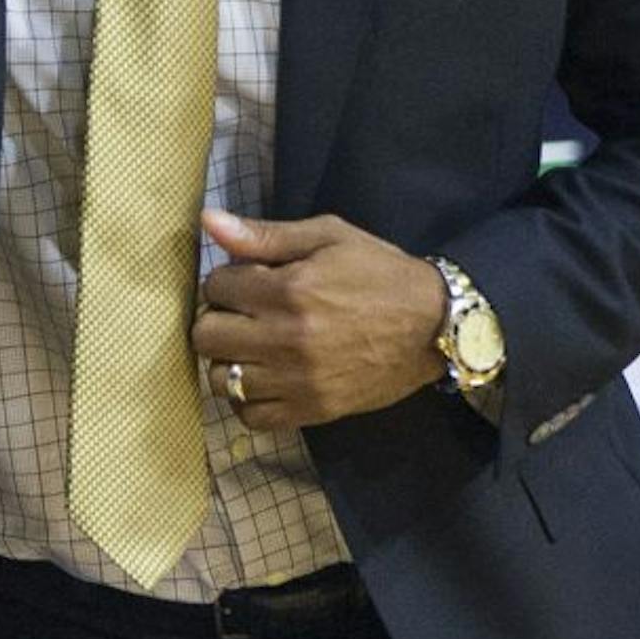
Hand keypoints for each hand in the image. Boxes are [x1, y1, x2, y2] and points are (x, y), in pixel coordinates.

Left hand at [190, 208, 446, 430]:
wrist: (433, 325)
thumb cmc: (379, 273)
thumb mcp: (328, 237)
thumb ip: (265, 234)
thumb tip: (208, 221)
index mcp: (287, 290)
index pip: (215, 287)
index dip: (227, 279)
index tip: (248, 280)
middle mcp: (285, 339)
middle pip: (206, 336)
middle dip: (218, 318)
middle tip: (244, 314)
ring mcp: (297, 380)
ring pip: (221, 380)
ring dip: (229, 360)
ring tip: (252, 346)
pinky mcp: (312, 410)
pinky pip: (250, 417)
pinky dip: (248, 400)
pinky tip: (264, 378)